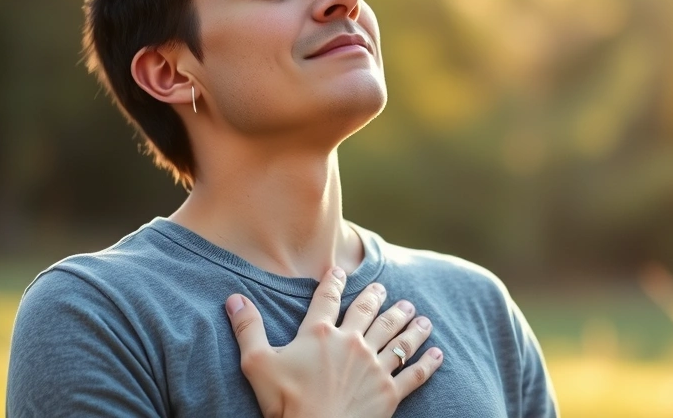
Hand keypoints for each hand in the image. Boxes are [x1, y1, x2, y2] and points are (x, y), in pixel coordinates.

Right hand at [225, 267, 443, 417]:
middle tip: (386, 289)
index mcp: (320, 333)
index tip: (340, 270)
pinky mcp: (389, 393)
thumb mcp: (257, 363)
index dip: (334, 281)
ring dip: (410, 323)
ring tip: (418, 313)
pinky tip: (437, 352)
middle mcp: (352, 343)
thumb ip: (248, 328)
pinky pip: (415, 374)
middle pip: (370, 312)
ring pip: (398, 338)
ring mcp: (374, 367)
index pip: (328, 298)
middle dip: (379, 298)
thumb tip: (234, 299)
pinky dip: (428, 363)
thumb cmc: (283, 402)